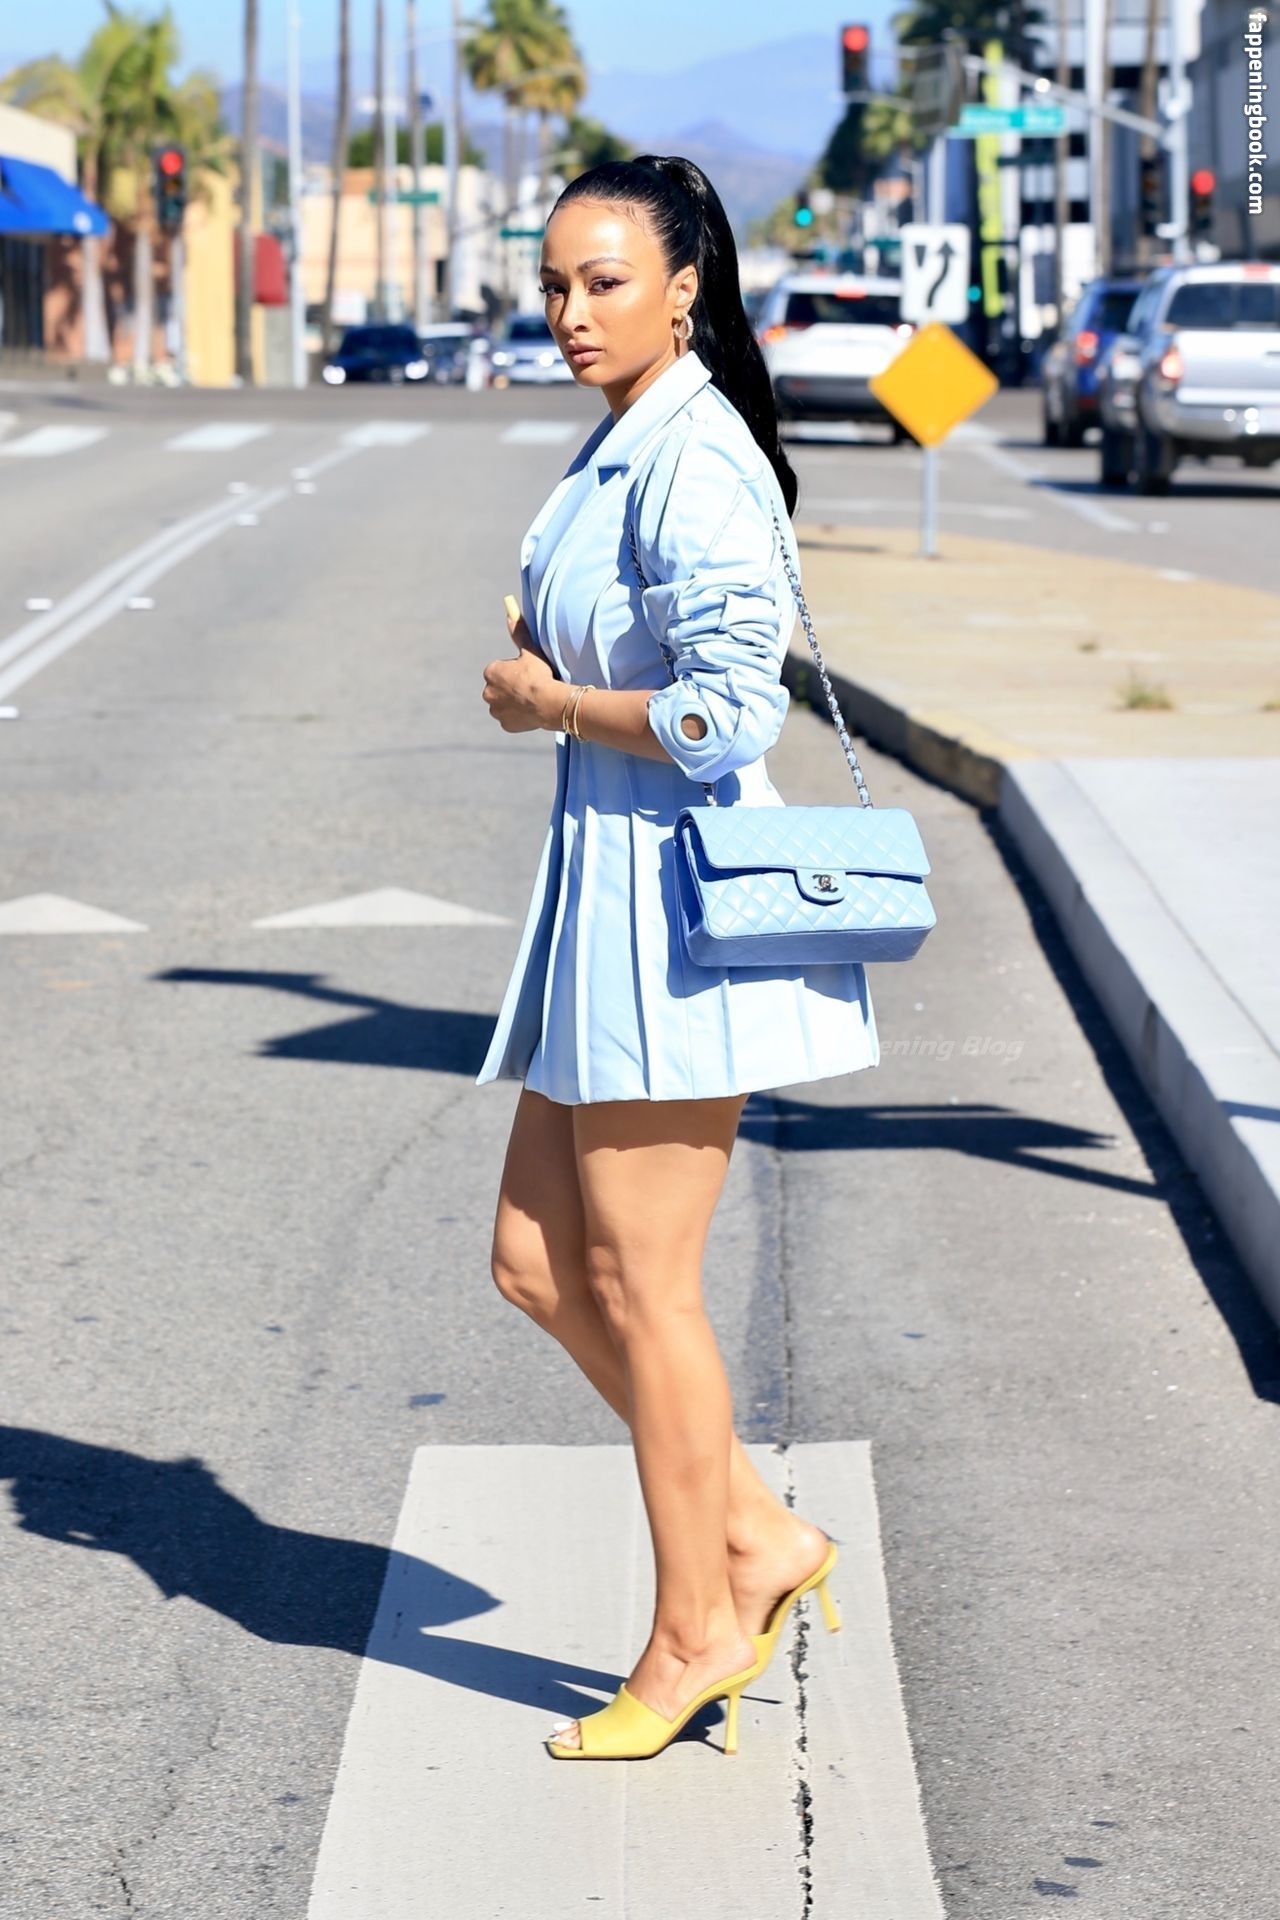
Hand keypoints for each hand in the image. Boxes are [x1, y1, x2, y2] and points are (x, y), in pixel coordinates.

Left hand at [483, 600, 558, 732]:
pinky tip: (531, 712)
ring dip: (514, 703)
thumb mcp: (530, 650)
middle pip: (500, 688)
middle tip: (530, 688)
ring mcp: (495, 710)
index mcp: (491, 672)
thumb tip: (510, 609)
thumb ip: (518, 632)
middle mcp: (487, 692)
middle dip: (511, 688)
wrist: (550, 702)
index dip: (515, 672)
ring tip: (531, 700)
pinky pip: (510, 719)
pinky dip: (518, 717)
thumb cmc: (540, 674)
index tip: (527, 674)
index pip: (500, 671)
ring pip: (504, 704)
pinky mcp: (505, 724)